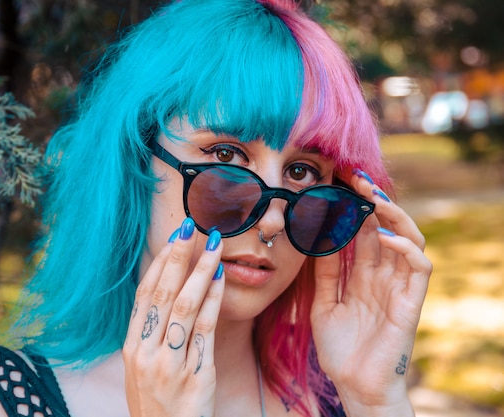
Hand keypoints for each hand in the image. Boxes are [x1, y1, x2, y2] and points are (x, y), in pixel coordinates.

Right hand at [123, 218, 224, 416]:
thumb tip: (162, 294)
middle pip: (163, 294)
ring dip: (200, 270)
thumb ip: (149, 335)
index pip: (144, 296)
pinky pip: (206, 329)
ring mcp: (171, 364)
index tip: (173, 239)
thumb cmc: (157, 405)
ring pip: (185, 307)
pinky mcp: (197, 374)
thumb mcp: (141, 370)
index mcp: (132, 348)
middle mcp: (147, 353)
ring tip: (213, 245)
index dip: (159, 264)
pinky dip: (213, 300)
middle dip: (177, 257)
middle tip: (191, 227)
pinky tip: (221, 278)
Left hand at [311, 173, 431, 415]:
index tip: (337, 184)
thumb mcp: (324, 304)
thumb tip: (319, 240)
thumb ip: (325, 275)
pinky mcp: (411, 303)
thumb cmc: (340, 350)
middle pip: (386, 229)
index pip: (363, 233)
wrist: (355, 387)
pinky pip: (419, 268)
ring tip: (373, 198)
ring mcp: (399, 288)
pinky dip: (405, 248)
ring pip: (409, 240)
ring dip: (393, 216)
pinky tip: (384, 238)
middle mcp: (384, 277)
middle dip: (374, 202)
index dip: (354, 208)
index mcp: (363, 276)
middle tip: (356, 180)